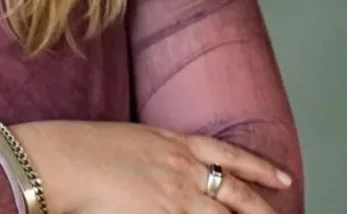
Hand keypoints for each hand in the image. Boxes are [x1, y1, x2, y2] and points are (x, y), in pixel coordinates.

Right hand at [10, 121, 292, 213]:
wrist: (64, 160)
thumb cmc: (87, 147)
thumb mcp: (133, 139)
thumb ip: (161, 152)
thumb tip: (180, 169)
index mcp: (173, 141)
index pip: (229, 154)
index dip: (259, 167)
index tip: (282, 178)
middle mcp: (182, 168)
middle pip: (237, 192)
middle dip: (264, 207)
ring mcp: (175, 197)